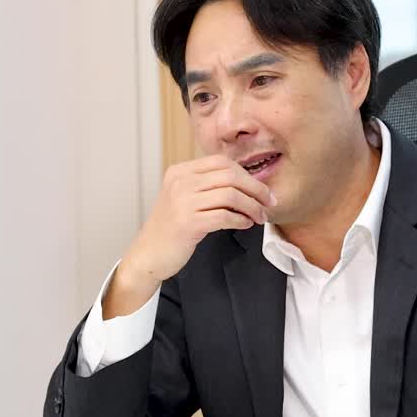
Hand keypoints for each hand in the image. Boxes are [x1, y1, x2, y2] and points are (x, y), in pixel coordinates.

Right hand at [104, 155, 275, 317]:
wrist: (148, 255)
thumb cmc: (172, 228)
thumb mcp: (186, 198)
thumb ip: (209, 186)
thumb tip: (249, 183)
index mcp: (180, 172)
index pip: (222, 162)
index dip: (247, 175)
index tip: (262, 190)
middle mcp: (180, 182)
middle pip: (230, 175)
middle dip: (256, 189)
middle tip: (269, 203)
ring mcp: (182, 202)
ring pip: (231, 195)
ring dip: (252, 207)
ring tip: (259, 217)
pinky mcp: (187, 223)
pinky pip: (224, 216)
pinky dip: (240, 220)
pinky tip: (246, 224)